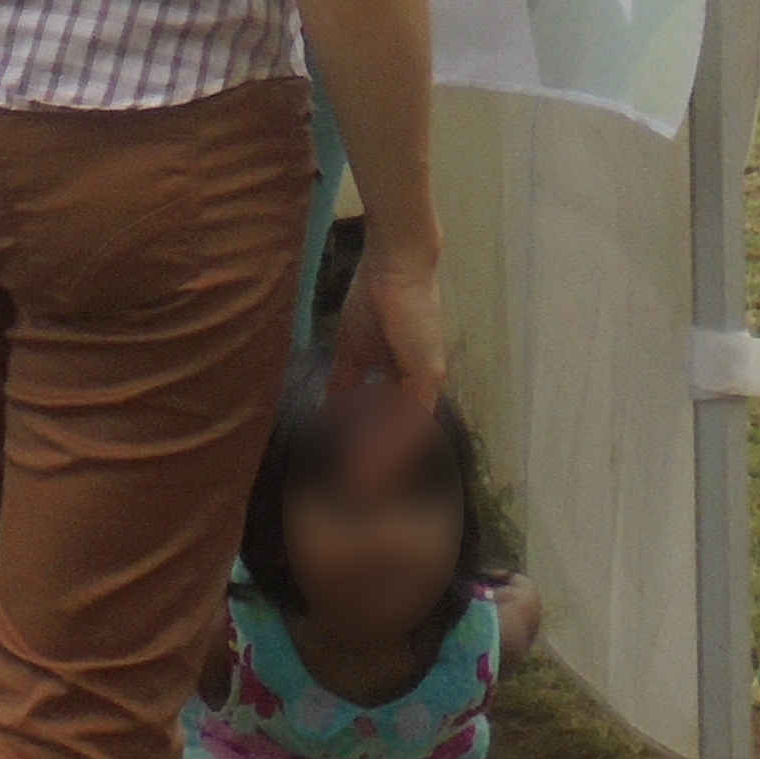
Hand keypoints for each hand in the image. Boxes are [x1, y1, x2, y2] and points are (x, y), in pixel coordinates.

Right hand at [321, 243, 447, 480]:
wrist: (393, 267)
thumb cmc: (373, 299)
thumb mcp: (353, 349)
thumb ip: (346, 382)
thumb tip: (332, 410)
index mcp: (405, 380)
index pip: (389, 425)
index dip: (371, 450)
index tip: (350, 475)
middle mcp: (420, 387)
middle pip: (400, 435)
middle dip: (378, 465)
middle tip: (355, 491)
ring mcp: (427, 383)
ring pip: (405, 433)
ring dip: (381, 461)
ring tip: (358, 485)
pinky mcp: (427, 376)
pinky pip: (409, 418)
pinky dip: (390, 442)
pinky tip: (369, 460)